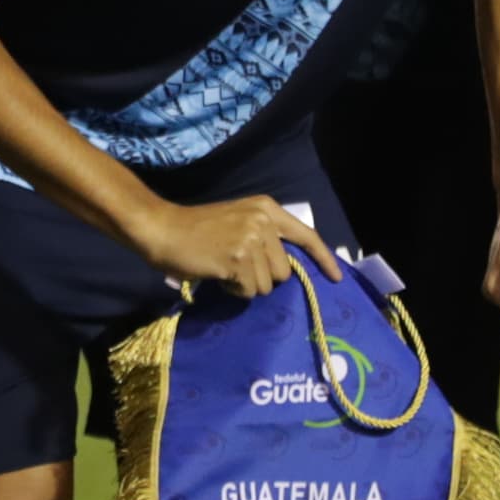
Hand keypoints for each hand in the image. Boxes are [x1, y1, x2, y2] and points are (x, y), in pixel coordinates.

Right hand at [133, 192, 338, 301]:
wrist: (162, 228)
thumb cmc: (196, 229)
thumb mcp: (239, 222)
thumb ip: (265, 238)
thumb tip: (286, 269)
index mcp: (267, 208)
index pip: (306, 235)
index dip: (323, 259)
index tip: (337, 278)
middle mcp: (264, 221)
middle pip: (284, 271)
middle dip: (262, 277)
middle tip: (235, 264)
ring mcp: (252, 239)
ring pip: (266, 285)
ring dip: (245, 284)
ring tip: (223, 266)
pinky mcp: (238, 259)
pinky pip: (248, 291)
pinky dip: (232, 289)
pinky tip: (216, 272)